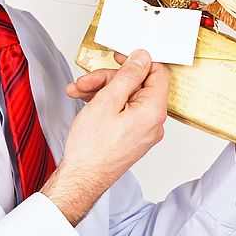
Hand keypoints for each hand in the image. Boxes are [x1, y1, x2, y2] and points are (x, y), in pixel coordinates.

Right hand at [41, 49, 169, 224]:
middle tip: (87, 80)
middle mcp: (153, 122)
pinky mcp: (132, 136)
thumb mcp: (107, 101)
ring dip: (101, 90)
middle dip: (108, 79)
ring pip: (126, 97)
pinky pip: (122, 111)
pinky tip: (84, 101)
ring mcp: (143, 131)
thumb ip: (128, 76)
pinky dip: (104, 104)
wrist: (81, 179)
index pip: (158, 73)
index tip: (119, 57)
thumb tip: (143, 58)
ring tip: (78, 92)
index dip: (137, 62)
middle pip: (136, 85)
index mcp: (153, 111)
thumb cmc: (92, 148)